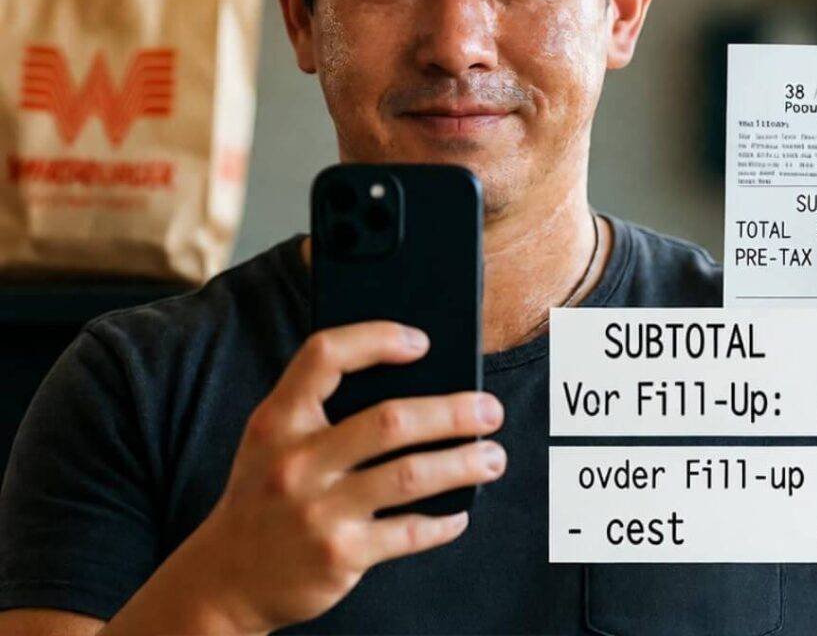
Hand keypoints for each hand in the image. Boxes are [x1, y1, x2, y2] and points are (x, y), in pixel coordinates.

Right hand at [183, 321, 505, 634]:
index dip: (376, 338)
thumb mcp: (271, 438)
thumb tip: (412, 378)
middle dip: (452, 412)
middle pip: (390, 421)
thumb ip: (319, 405)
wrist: (223, 579)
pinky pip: (408, 532)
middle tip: (490, 410)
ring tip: (493, 457)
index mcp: (278, 420)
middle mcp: (297, 461)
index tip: (422, 342)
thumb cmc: (264, 492)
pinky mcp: (339, 556)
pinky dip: (443, 521)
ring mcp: (318, 511)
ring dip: (463, 463)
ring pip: (410, 476)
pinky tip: (460, 512)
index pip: (325, 355)